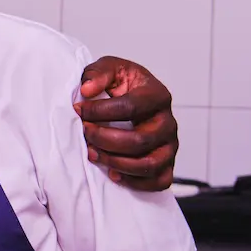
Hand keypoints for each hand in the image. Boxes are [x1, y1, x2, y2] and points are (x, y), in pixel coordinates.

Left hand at [75, 57, 177, 190]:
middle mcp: (168, 122)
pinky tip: (113, 173)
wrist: (135, 97)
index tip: (80, 110)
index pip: (130, 107)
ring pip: (148, 164)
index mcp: (157, 95)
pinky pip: (159, 181)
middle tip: (85, 134)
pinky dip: (135, 182)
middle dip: (105, 139)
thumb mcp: (110, 68)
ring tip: (93, 154)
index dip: (100, 111)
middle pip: (139, 140)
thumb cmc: (122, 84)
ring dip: (115, 163)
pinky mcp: (168, 164)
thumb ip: (98, 73)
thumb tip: (87, 90)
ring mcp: (170, 145)